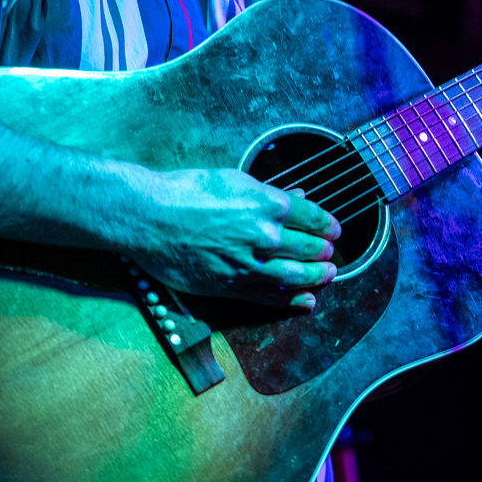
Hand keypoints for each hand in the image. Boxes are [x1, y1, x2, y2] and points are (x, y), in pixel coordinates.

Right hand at [130, 168, 340, 309]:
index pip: (312, 217)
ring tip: (327, 275)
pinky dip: (293, 301)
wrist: (147, 217)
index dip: (328, 225)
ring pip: (295, 276)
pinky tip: (307, 301)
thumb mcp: (233, 180)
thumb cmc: (186, 192)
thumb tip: (297, 195)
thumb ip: (269, 193)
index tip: (334, 230)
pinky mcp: (231, 285)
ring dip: (316, 277)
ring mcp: (248, 263)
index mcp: (266, 203)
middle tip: (330, 253)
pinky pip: (270, 297)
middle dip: (323, 251)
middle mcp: (263, 235)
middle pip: (308, 247)